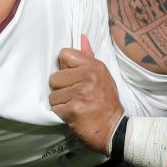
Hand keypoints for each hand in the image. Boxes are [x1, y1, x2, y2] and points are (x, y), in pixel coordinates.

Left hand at [49, 35, 124, 154]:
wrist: (114, 129)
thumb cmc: (106, 102)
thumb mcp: (102, 76)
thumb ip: (88, 57)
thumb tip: (81, 37)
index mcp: (94, 66)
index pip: (64, 55)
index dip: (65, 68)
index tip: (73, 79)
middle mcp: (88, 77)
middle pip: (54, 77)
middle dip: (60, 89)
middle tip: (74, 96)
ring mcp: (80, 93)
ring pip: (53, 95)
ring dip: (60, 103)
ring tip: (74, 106)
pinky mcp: (73, 109)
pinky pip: (55, 108)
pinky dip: (61, 114)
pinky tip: (73, 115)